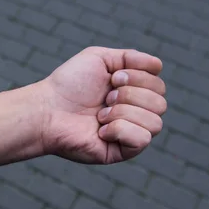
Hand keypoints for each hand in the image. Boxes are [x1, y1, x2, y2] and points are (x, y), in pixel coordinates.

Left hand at [36, 47, 166, 163]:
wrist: (47, 110)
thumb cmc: (69, 84)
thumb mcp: (100, 58)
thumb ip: (130, 57)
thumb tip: (158, 65)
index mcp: (132, 91)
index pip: (159, 84)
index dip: (139, 77)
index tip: (113, 78)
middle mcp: (134, 113)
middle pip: (161, 103)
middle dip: (131, 95)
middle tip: (105, 97)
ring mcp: (129, 134)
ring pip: (155, 122)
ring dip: (124, 113)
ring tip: (100, 115)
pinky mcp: (122, 152)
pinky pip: (143, 140)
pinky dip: (121, 130)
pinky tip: (101, 131)